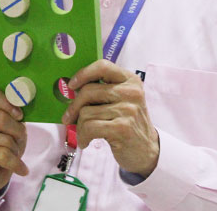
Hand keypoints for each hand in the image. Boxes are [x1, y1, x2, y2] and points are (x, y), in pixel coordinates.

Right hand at [0, 87, 28, 201]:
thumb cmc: (1, 142)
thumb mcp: (9, 124)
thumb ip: (12, 112)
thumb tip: (23, 100)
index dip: (8, 103)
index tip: (20, 115)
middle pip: (0, 118)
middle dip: (18, 131)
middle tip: (21, 139)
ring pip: (4, 139)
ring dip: (16, 149)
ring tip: (13, 153)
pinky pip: (3, 156)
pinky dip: (17, 164)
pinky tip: (23, 169)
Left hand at [61, 60, 159, 176]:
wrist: (147, 150)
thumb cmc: (128, 123)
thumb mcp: (122, 100)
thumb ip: (104, 90)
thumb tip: (72, 88)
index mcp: (131, 80)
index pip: (102, 66)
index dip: (83, 74)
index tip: (72, 85)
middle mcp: (131, 92)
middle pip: (88, 91)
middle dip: (74, 106)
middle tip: (69, 117)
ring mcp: (128, 110)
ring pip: (86, 111)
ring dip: (79, 126)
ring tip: (84, 133)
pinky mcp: (122, 128)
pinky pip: (89, 127)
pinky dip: (83, 136)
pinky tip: (86, 142)